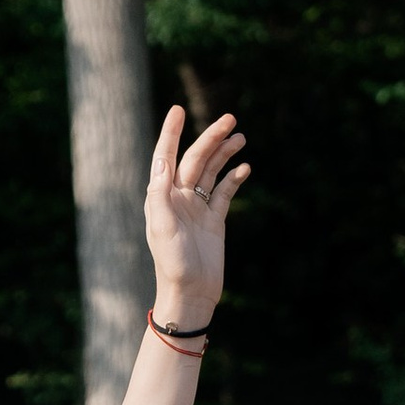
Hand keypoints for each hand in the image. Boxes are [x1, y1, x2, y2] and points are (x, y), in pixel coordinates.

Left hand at [142, 104, 249, 332]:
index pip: (166, 157)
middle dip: (211, 138)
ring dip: (224, 153)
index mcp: (161, 196)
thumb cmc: (171, 264)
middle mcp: (178, 197)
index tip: (177, 109)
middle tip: (230, 119)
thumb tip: (162, 160)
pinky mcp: (214, 220)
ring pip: (212, 172)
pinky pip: (225, 193)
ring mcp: (197, 208)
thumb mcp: (161, 227)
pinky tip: (245, 168)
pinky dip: (234, 178)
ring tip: (240, 137)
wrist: (190, 294)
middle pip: (196, 159)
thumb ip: (159, 193)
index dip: (171, 133)